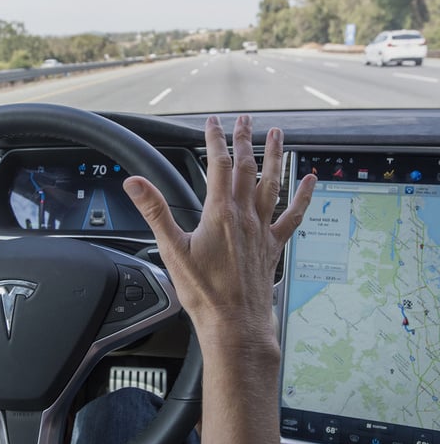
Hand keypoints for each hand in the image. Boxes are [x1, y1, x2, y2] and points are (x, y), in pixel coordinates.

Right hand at [124, 115, 315, 348]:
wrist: (235, 324)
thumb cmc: (204, 292)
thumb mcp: (172, 249)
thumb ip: (154, 211)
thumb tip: (135, 184)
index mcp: (220, 213)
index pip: (218, 164)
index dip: (215, 139)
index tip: (213, 122)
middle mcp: (245, 216)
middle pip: (246, 168)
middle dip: (244, 140)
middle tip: (245, 119)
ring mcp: (262, 230)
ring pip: (272, 183)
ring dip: (274, 156)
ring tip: (277, 134)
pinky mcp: (273, 246)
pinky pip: (292, 215)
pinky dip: (302, 196)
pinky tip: (309, 180)